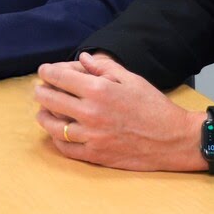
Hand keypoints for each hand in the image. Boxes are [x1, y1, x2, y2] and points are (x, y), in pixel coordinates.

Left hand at [32, 52, 207, 171]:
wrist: (173, 139)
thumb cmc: (154, 106)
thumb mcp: (132, 79)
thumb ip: (104, 68)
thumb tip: (83, 58)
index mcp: (99, 90)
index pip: (60, 78)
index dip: (47, 72)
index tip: (44, 71)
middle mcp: (91, 113)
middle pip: (50, 100)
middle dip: (41, 92)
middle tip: (39, 89)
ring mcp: (91, 136)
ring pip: (52, 125)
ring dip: (44, 116)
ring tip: (43, 111)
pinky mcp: (95, 154)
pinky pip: (65, 148)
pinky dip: (56, 138)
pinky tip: (57, 132)